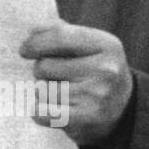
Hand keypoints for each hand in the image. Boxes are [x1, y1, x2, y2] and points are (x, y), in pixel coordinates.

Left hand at [19, 19, 132, 144]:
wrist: (123, 110)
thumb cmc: (96, 72)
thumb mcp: (90, 46)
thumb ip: (63, 33)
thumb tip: (34, 30)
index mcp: (106, 45)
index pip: (59, 37)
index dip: (35, 43)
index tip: (25, 50)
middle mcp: (104, 70)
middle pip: (45, 65)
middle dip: (42, 70)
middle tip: (56, 77)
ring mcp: (96, 96)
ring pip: (42, 90)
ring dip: (42, 92)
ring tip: (59, 93)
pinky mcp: (85, 119)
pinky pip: (42, 113)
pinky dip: (39, 111)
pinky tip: (48, 109)